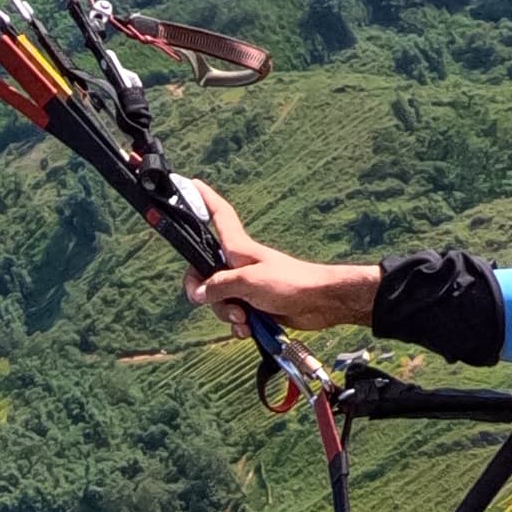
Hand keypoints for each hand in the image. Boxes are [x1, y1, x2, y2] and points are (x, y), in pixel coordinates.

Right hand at [179, 183, 379, 335]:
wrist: (321, 303)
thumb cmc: (290, 282)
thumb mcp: (248, 282)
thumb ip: (219, 286)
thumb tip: (198, 293)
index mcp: (238, 248)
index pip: (218, 215)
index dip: (204, 198)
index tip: (191, 183)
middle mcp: (238, 264)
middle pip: (204, 273)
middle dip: (205, 293)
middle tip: (213, 301)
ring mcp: (246, 285)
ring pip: (218, 300)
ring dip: (226, 314)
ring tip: (244, 318)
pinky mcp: (255, 305)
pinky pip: (234, 316)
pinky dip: (239, 325)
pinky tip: (249, 329)